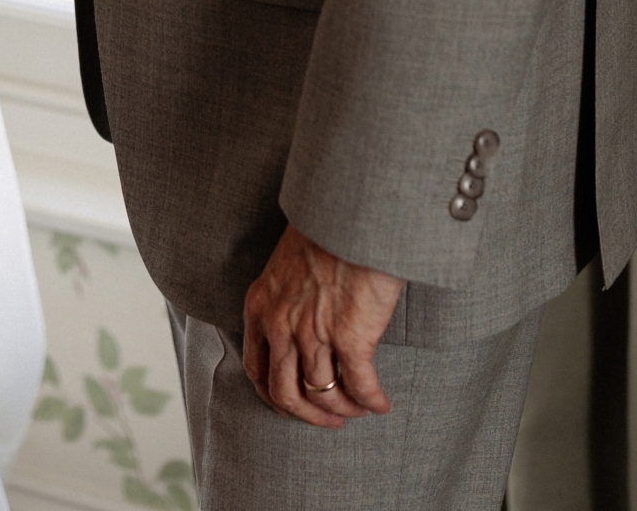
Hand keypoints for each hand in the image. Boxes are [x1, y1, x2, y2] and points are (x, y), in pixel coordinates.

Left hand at [241, 225, 401, 427]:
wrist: (349, 215)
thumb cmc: (323, 232)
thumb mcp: (284, 267)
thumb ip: (284, 300)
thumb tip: (301, 327)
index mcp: (259, 307)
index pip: (256, 370)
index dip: (275, 396)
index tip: (293, 406)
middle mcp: (280, 326)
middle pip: (285, 393)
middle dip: (308, 414)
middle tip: (329, 421)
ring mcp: (313, 334)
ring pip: (322, 395)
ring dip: (343, 409)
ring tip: (359, 410)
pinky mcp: (350, 338)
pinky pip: (359, 386)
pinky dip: (371, 401)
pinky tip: (381, 404)